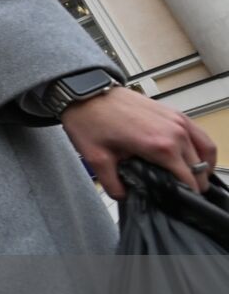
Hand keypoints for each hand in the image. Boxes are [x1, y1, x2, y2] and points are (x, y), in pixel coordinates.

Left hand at [59, 86, 217, 197]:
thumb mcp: (96, 159)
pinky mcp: (175, 112)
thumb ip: (112, 183)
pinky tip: (191, 158)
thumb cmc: (90, 120)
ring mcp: (178, 120)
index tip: (176, 201)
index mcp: (160, 146)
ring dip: (202, 167)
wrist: (88, 92)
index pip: (188, 179)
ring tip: (190, 179)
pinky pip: (200, 134)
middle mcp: (175, 132)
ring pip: (205, 150)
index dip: (185, 195)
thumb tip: (123, 196)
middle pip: (199, 167)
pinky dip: (202, 149)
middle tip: (180, 194)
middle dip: (194, 183)